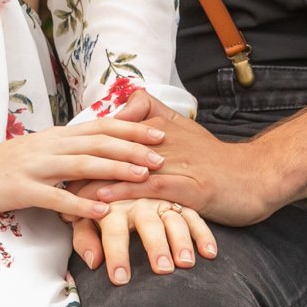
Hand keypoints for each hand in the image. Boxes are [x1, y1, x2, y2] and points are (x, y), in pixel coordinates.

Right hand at [0, 115, 167, 219]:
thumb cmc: (2, 165)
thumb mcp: (39, 151)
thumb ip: (67, 149)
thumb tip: (97, 147)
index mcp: (55, 136)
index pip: (100, 127)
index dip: (131, 129)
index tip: (160, 132)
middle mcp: (49, 146)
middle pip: (98, 142)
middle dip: (133, 147)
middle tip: (163, 154)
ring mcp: (35, 166)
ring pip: (82, 164)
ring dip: (115, 169)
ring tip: (143, 176)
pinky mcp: (21, 188)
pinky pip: (55, 196)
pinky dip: (81, 202)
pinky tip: (102, 210)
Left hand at [70, 198, 216, 283]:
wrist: (114, 170)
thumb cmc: (99, 207)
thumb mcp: (86, 219)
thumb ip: (85, 239)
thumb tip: (94, 261)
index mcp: (112, 204)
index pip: (113, 229)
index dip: (116, 253)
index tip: (120, 279)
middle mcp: (139, 200)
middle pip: (148, 222)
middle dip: (155, 246)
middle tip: (162, 270)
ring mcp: (162, 200)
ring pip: (174, 217)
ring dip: (181, 240)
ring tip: (185, 263)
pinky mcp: (181, 200)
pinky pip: (195, 216)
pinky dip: (203, 233)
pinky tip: (210, 254)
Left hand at [75, 91, 278, 226]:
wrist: (254, 176)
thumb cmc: (215, 159)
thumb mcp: (183, 130)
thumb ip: (153, 116)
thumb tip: (122, 108)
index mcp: (159, 127)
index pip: (112, 130)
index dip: (84, 144)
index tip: (59, 157)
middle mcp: (162, 141)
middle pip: (111, 149)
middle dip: (80, 165)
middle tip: (52, 180)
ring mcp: (174, 163)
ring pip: (123, 168)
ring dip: (91, 183)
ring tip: (63, 196)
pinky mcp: (186, 186)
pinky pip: (147, 187)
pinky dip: (121, 191)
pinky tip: (99, 198)